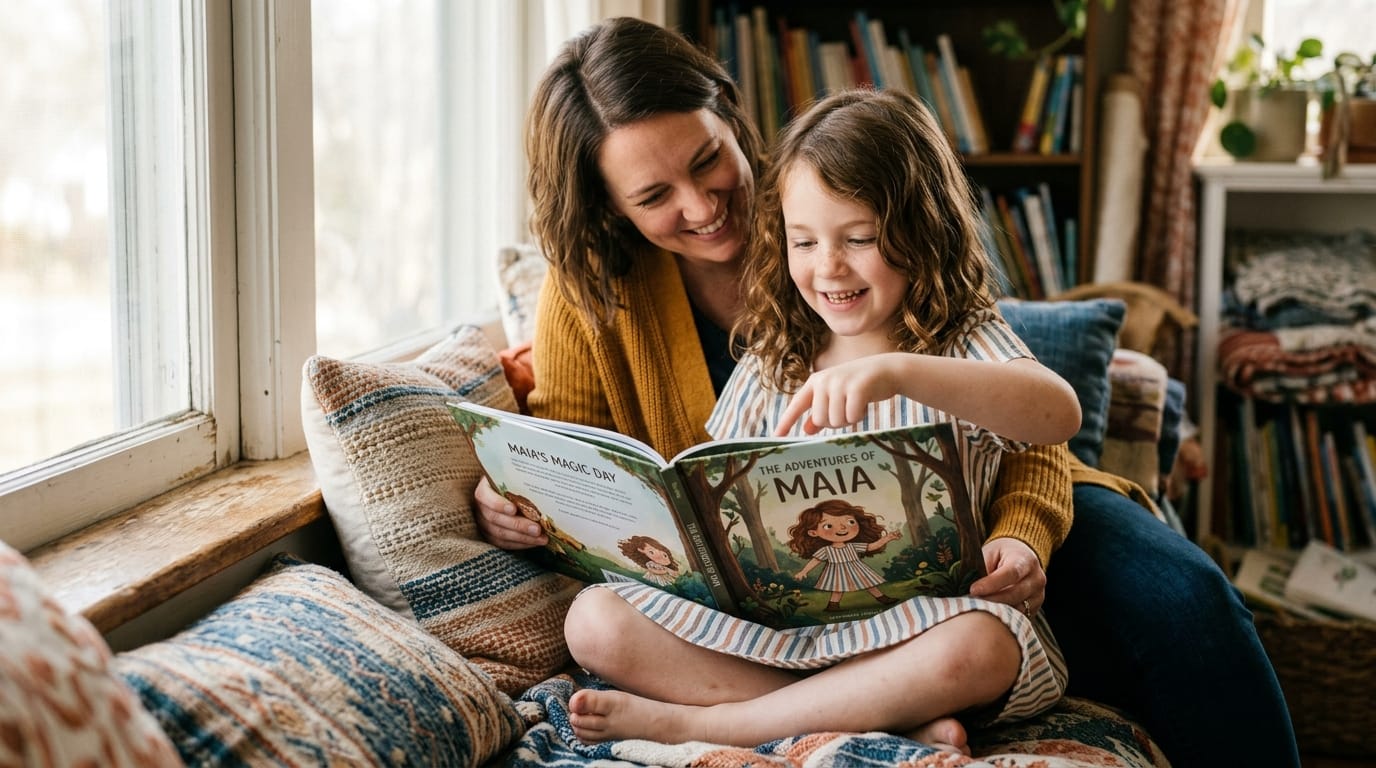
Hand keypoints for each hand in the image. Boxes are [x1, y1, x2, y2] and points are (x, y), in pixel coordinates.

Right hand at [473, 476, 546, 548]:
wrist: (509, 488)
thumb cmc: (514, 481)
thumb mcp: (514, 477)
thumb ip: (521, 481)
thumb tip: (539, 485)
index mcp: (484, 489)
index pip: (484, 496)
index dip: (498, 504)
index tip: (513, 509)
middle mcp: (480, 507)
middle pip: (495, 518)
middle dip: (518, 525)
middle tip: (537, 529)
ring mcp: (483, 523)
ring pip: (499, 534)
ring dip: (523, 538)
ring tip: (541, 538)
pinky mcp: (490, 536)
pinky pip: (503, 543)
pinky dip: (520, 544)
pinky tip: (534, 542)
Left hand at [774, 354, 904, 435]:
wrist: (887, 370)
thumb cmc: (860, 386)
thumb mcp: (836, 395)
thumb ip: (821, 411)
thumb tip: (806, 430)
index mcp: (816, 382)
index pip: (797, 404)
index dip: (786, 421)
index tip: (776, 436)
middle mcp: (824, 381)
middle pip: (820, 419)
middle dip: (835, 421)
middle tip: (847, 409)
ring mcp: (840, 383)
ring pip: (836, 421)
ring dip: (848, 419)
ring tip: (856, 404)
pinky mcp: (856, 388)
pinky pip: (852, 417)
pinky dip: (859, 416)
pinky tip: (865, 403)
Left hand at [968, 536, 1045, 616]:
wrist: (1021, 558)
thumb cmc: (1001, 555)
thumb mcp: (990, 553)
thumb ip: (983, 567)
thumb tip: (974, 587)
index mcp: (1025, 560)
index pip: (1011, 573)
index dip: (991, 584)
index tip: (974, 590)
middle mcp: (1036, 578)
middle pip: (1014, 594)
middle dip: (991, 600)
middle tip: (971, 602)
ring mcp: (1038, 595)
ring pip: (1017, 609)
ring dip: (997, 610)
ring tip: (978, 608)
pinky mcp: (1034, 608)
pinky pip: (1018, 617)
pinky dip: (1003, 617)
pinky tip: (989, 614)